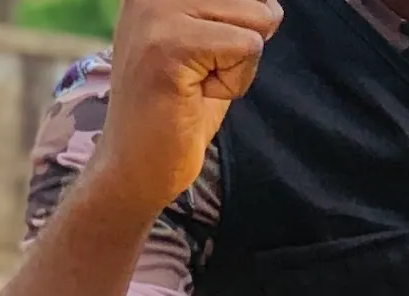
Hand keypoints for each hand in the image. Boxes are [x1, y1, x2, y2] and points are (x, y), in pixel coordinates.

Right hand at [96, 0, 282, 202]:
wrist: (135, 166)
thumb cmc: (180, 106)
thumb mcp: (210, 39)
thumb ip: (234, 9)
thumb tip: (273, 2)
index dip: (247, 25)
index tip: (202, 55)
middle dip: (246, 43)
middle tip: (199, 73)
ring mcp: (156, 13)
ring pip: (259, 17)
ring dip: (239, 64)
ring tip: (195, 83)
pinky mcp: (169, 46)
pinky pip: (248, 46)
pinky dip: (234, 82)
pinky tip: (193, 96)